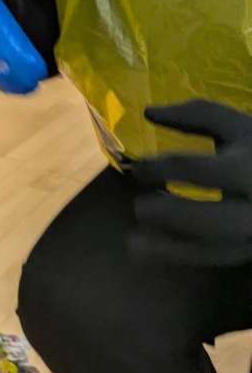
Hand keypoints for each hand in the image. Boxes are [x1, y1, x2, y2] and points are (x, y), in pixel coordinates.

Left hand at [131, 101, 251, 264]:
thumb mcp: (235, 124)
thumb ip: (195, 115)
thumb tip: (148, 112)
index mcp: (246, 167)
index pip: (195, 169)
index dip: (160, 168)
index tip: (138, 169)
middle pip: (208, 219)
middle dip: (170, 215)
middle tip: (138, 207)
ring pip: (213, 250)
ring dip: (170, 249)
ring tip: (133, 243)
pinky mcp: (251, 250)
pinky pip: (216, 259)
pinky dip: (183, 257)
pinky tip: (153, 251)